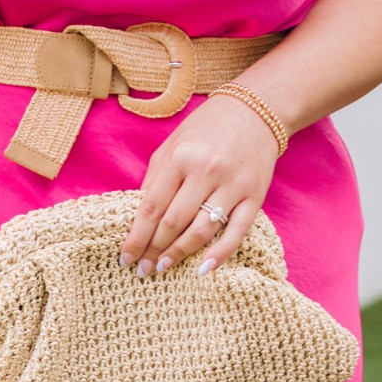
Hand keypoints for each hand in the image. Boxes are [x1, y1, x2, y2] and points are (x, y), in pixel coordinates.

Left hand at [119, 93, 280, 277]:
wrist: (256, 111)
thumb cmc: (207, 128)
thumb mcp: (173, 144)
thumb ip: (155, 178)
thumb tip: (138, 217)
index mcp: (180, 158)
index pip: (152, 207)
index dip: (136, 237)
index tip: (125, 257)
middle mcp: (206, 171)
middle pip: (173, 223)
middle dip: (153, 250)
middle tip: (142, 269)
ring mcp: (232, 186)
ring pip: (201, 231)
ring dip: (180, 254)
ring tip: (164, 267)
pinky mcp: (254, 197)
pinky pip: (235, 233)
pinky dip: (220, 254)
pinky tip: (204, 269)